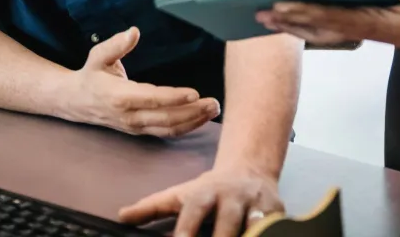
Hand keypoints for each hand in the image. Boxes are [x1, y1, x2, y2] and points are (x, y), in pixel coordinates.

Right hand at [64, 27, 219, 137]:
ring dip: (193, 121)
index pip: (152, 99)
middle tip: (214, 103)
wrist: (76, 102)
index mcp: (119, 96)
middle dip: (192, 112)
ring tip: (213, 109)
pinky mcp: (141, 130)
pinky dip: (185, 127)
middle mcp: (129, 116)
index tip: (195, 92)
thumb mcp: (98, 56)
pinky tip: (200, 118)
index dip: (174, 97)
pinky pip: (165, 132)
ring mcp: (135, 126)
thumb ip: (116, 45)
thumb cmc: (91, 75)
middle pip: (165, 118)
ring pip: (168, 129)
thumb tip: (134, 32)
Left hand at [118, 167, 281, 236]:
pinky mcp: (279, 213)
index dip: (186, 230)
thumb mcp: (180, 194)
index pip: (194, 212)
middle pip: (227, 225)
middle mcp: (233, 197)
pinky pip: (276, 229)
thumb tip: (120, 216)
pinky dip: (269, 234)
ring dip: (249, 236)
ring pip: (256, 228)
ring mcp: (258, 205)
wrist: (249, 170)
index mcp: (206, 192)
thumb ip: (152, 207)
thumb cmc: (208, 191)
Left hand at [256, 0, 399, 60]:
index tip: (281, 5)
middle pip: (318, 26)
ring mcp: (361, 30)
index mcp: (373, 23)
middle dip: (289, 20)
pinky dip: (307, 25)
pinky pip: (328, 28)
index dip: (306, 11)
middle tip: (258, 14)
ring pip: (319, 30)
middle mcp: (361, 28)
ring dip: (292, 25)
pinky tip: (292, 20)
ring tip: (265, 18)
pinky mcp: (363, 28)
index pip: (333, 17)